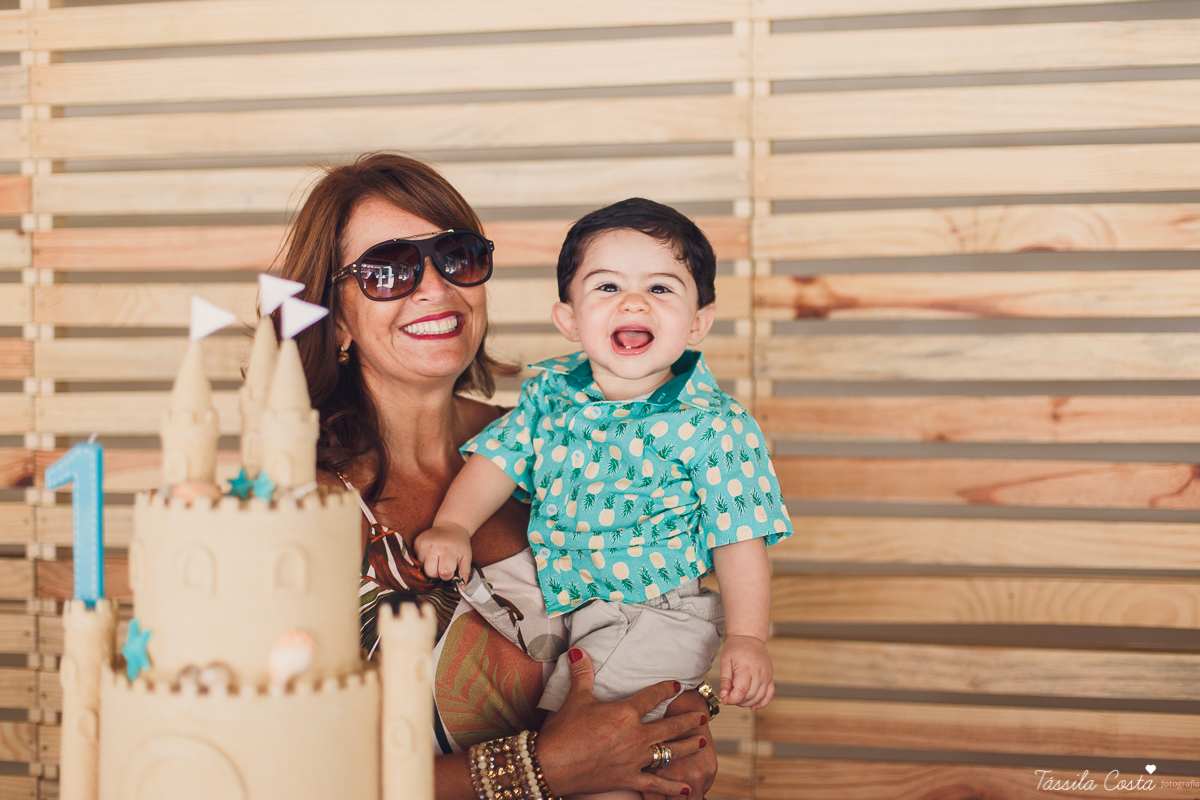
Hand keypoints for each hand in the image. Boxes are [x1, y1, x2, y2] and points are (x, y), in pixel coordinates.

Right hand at [412, 523, 470, 580]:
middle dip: (437, 573)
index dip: (447, 575)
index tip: (451, 570)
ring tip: (436, 559)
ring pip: (421, 567)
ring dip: (429, 567)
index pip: (444, 572)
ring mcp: (423, 544)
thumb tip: (461, 590)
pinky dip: (423, 561)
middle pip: (430, 572)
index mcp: (448, 550)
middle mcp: (433, 546)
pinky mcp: (416, 543)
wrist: (451, 526)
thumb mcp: (466, 558)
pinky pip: (416, 560)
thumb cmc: (460, 544)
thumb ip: (464, 574)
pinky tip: (430, 555)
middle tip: (442, 565)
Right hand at [538, 648, 708, 796]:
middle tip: (703, 715)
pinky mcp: (628, 778)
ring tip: (703, 742)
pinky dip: (671, 787)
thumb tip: (578, 651)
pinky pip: (655, 784)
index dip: (665, 689)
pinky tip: (685, 788)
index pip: (652, 697)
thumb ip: (582, 674)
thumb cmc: (564, 730)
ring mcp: (635, 759)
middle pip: (670, 726)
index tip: (677, 685)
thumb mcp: (575, 698)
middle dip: (689, 720)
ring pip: (670, 752)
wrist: (552, 764)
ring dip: (688, 747)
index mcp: (625, 713)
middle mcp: (636, 735)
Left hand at [719, 634, 773, 709]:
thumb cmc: (735, 647)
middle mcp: (759, 672)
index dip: (732, 699)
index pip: (741, 690)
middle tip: (729, 698)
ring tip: (738, 700)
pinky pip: (770, 694)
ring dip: (748, 703)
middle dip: (738, 701)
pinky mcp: (770, 676)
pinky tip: (753, 706)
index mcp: (746, 667)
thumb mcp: (725, 662)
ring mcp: (766, 675)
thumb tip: (724, 696)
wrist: (749, 637)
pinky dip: (763, 703)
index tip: (725, 700)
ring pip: (760, 697)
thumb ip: (725, 680)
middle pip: (750, 695)